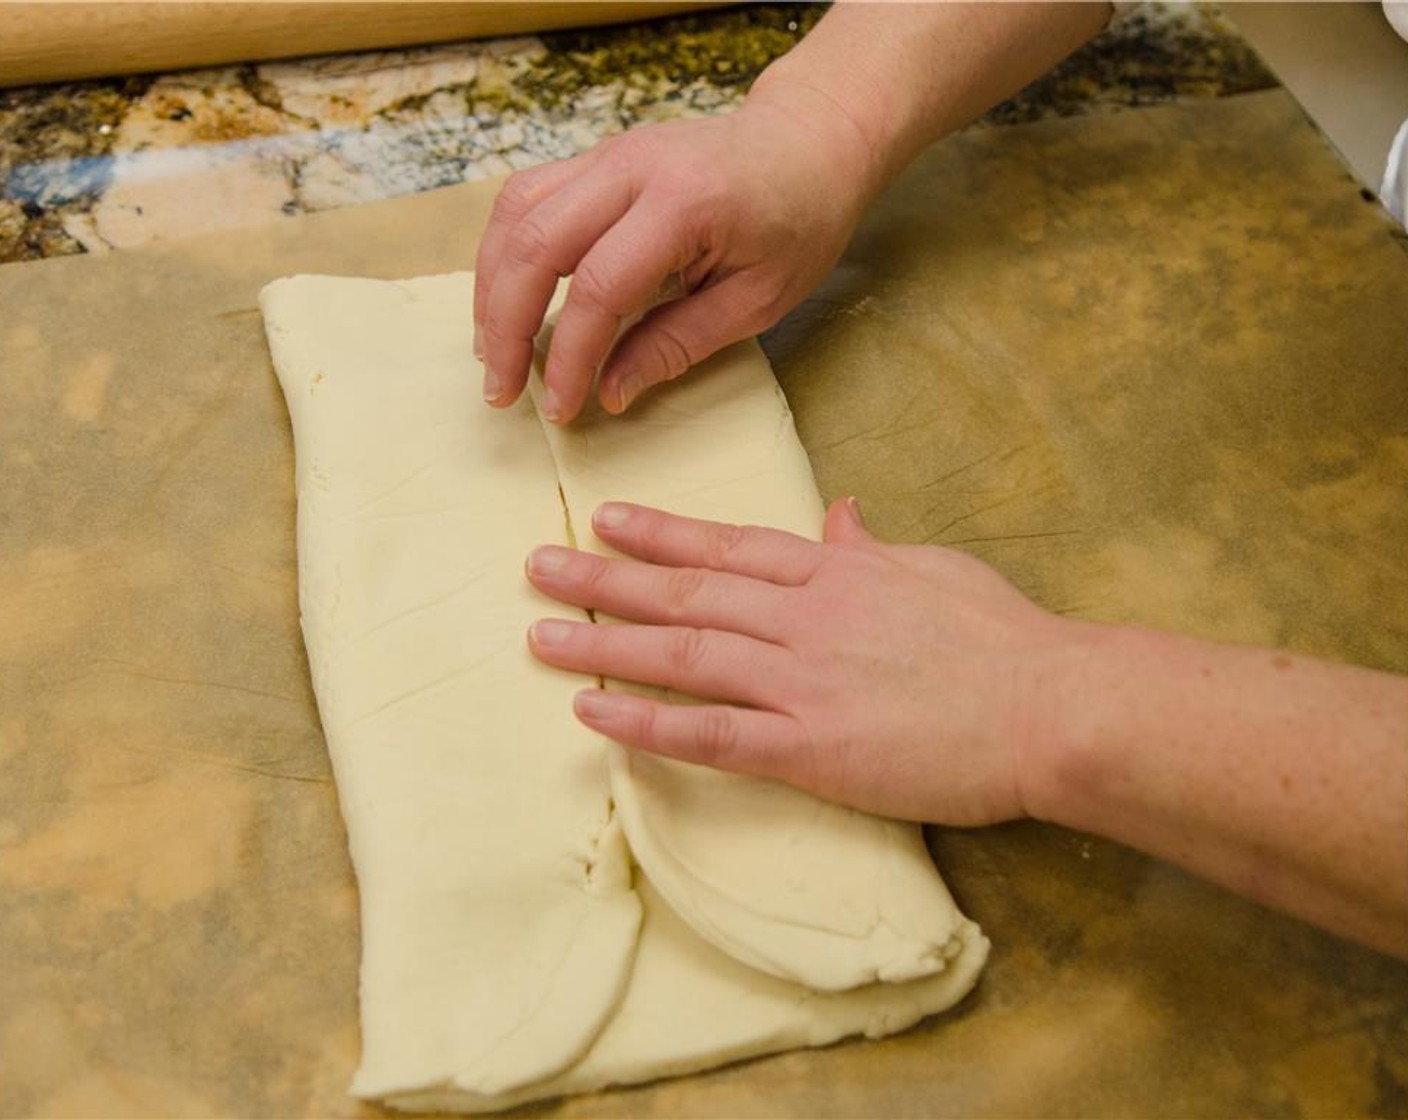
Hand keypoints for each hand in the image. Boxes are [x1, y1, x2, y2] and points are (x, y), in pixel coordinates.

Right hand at [473, 88, 875, 423]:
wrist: (809, 141)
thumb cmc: (798, 221)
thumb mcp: (758, 300)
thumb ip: (678, 344)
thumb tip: (611, 391)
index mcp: (684, 203)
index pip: (598, 288)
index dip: (570, 357)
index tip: (561, 407)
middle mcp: (633, 167)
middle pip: (535, 244)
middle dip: (505, 326)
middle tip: (500, 391)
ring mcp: (608, 154)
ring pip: (516, 214)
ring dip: (491, 287)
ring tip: (491, 351)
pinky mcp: (597, 158)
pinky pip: (528, 198)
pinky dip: (506, 252)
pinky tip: (506, 298)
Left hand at [524, 498, 1093, 824]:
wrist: (1054, 707)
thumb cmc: (1005, 638)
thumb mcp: (935, 569)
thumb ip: (873, 546)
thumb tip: (839, 515)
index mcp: (835, 572)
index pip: (728, 547)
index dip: (661, 534)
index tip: (606, 521)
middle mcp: (804, 616)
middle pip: (686, 594)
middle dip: (606, 578)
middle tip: (539, 566)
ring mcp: (803, 680)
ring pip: (682, 655)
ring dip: (605, 643)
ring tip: (541, 635)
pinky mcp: (810, 748)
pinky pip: (710, 734)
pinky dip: (645, 721)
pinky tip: (592, 712)